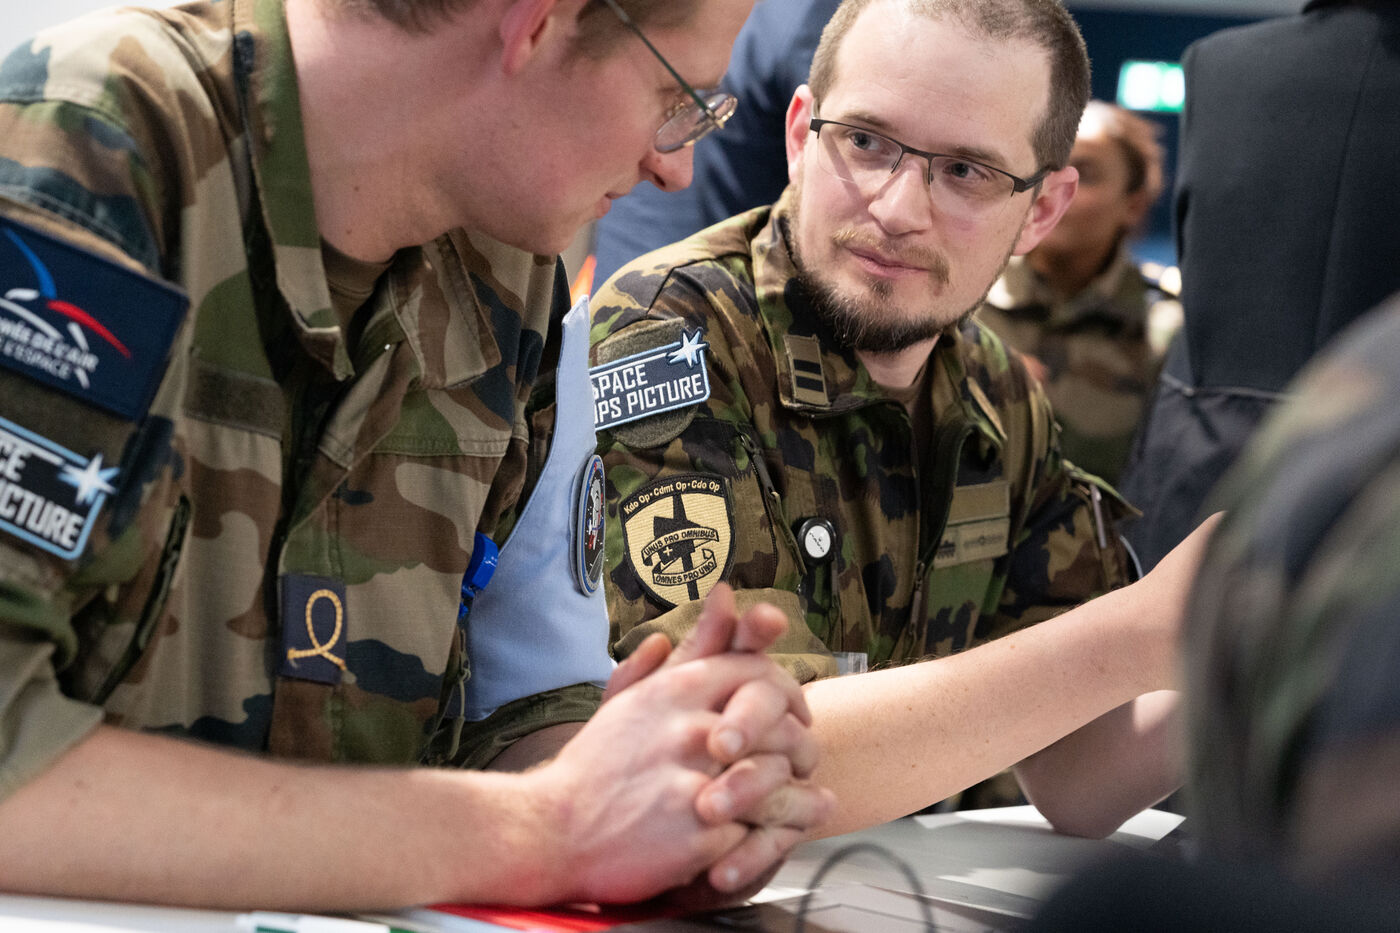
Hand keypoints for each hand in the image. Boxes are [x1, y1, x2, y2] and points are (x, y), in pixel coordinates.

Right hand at [530, 647, 814, 904]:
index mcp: (674, 691)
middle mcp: (688, 729)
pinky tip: (760, 838)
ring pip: (778, 778)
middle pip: (780, 725)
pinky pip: (757, 832)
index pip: (758, 672)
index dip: (787, 693)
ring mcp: (694, 782)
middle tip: (806, 763)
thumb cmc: (591, 768)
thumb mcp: (628, 701)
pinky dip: (763, 838)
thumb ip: (679, 654)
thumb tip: (715, 603)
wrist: (548, 830)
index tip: (795, 714)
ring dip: (792, 794)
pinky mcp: (697, 835)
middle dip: (801, 747)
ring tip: (797, 804)